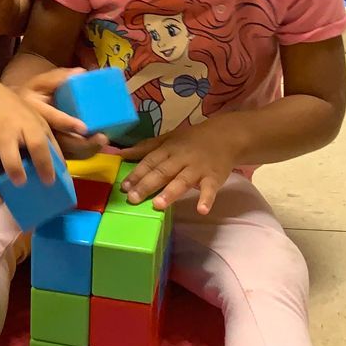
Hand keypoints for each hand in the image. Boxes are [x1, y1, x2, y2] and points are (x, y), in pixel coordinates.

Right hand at [0, 81, 67, 203]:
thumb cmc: (17, 113)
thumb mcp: (38, 119)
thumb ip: (52, 143)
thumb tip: (64, 170)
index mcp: (27, 125)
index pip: (37, 144)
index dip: (44, 164)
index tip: (49, 181)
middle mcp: (6, 133)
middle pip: (9, 154)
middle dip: (14, 170)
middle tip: (21, 183)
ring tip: (0, 198)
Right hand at [14, 66, 99, 154]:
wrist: (14, 113)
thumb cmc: (33, 95)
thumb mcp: (40, 83)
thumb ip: (58, 78)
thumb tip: (81, 72)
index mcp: (34, 110)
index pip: (51, 119)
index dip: (67, 124)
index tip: (84, 127)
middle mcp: (37, 131)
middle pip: (61, 142)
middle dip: (83, 143)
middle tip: (102, 138)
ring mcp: (43, 145)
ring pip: (67, 153)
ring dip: (86, 150)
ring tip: (102, 142)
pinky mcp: (50, 153)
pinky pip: (69, 157)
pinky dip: (83, 153)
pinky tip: (96, 147)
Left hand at [118, 116, 242, 214]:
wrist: (225, 136)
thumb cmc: (191, 140)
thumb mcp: (167, 139)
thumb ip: (145, 148)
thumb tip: (120, 154)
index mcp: (168, 148)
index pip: (150, 161)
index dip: (137, 173)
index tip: (124, 186)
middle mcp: (181, 158)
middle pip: (163, 172)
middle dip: (147, 185)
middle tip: (133, 199)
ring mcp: (198, 168)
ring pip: (182, 180)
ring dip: (171, 193)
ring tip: (158, 205)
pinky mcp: (214, 177)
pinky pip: (210, 189)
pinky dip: (207, 199)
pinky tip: (202, 210)